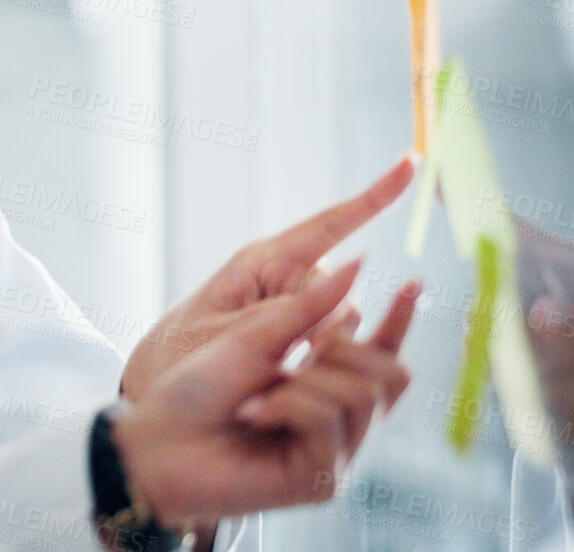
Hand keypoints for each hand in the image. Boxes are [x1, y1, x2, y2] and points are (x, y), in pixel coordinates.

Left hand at [111, 260, 417, 523]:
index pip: (381, 349)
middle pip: (389, 371)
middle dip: (342, 349)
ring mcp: (335, 449)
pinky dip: (289, 408)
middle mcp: (338, 414)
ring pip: (364, 395)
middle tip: (301, 354)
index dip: (401, 318)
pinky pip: (332, 424)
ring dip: (303, 383)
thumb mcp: (251, 336)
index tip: (414, 284)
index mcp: (322, 378)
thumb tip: (359, 263)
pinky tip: (252, 414)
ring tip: (256, 396)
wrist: (156, 442)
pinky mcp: (323, 476)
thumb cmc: (195, 389)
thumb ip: (308, 307)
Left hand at [121, 155, 416, 400]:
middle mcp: (285, 281)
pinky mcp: (302, 346)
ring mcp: (297, 314)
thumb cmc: (183, 362)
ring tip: (272, 379)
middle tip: (293, 358)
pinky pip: (339, 349)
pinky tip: (283, 389)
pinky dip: (320, 369)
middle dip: (329, 326)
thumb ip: (291, 310)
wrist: (164, 410)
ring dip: (322, 352)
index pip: (329, 224)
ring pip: (347, 325)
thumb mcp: (232, 333)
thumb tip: (355, 270)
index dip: (373, 196)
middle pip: (342, 290)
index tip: (409, 163)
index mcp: (263, 264)